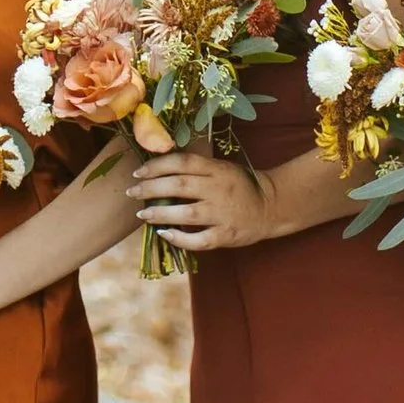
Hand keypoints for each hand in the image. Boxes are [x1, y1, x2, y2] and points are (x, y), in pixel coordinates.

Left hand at [127, 146, 271, 253]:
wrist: (271, 206)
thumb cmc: (240, 185)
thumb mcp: (221, 168)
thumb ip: (196, 169)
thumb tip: (158, 170)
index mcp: (216, 169)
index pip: (181, 162)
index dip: (156, 166)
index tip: (138, 172)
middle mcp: (218, 189)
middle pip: (179, 185)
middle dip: (150, 188)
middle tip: (132, 192)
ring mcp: (223, 213)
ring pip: (186, 213)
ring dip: (160, 214)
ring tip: (142, 215)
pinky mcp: (226, 235)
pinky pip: (199, 240)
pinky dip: (180, 238)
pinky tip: (164, 234)